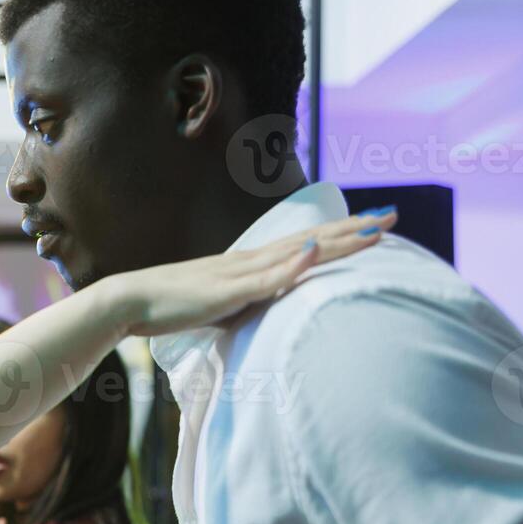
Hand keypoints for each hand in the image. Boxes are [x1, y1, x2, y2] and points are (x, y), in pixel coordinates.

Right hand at [105, 210, 397, 338]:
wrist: (129, 302)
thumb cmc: (169, 307)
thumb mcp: (219, 305)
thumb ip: (245, 302)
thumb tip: (268, 309)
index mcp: (249, 265)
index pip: (305, 245)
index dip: (342, 235)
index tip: (375, 224)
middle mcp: (250, 261)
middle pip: (311, 241)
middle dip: (354, 228)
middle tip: (393, 214)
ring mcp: (239, 274)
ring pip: (297, 253)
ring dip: (337, 241)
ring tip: (372, 229)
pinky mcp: (225, 291)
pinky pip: (264, 278)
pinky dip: (291, 264)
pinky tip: (312, 252)